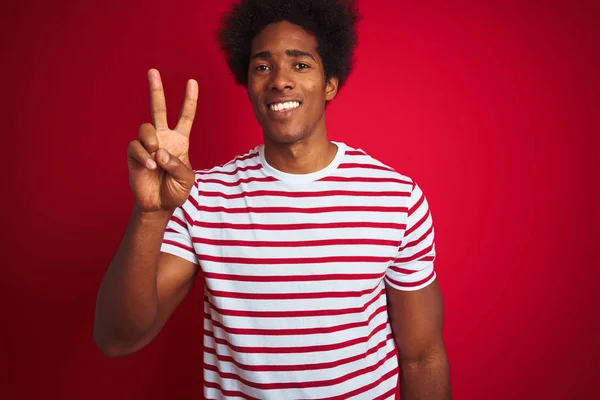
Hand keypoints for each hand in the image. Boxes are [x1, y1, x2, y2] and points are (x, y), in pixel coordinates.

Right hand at [127, 69, 197, 212]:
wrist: (159, 205)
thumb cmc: (176, 191)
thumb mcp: (187, 179)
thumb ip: (178, 165)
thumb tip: (160, 152)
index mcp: (180, 141)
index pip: (186, 117)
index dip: (189, 100)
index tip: (192, 82)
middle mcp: (163, 138)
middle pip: (158, 109)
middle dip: (156, 90)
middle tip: (153, 71)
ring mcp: (147, 145)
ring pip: (145, 128)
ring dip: (152, 141)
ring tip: (156, 158)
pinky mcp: (134, 154)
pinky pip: (136, 146)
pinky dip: (143, 155)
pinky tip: (149, 166)